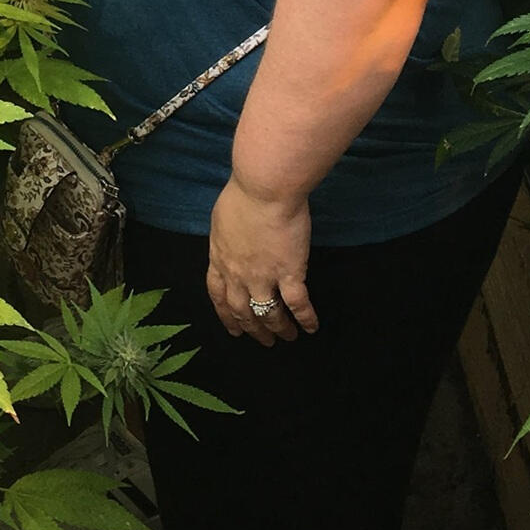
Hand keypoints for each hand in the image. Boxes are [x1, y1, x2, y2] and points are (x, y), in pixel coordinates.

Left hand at [206, 175, 316, 346]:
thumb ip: (227, 236)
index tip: (233, 329)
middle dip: (252, 329)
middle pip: (242, 310)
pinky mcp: (289, 273)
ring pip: (268, 313)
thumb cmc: (244, 193)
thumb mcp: (223, 217)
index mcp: (219, 257)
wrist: (265, 189)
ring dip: (278, 328)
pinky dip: (305, 318)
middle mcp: (238, 274)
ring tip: (288, 337)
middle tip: (263, 341)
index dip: (226, 314)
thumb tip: (232, 240)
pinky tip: (312, 327)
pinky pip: (297, 304)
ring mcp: (263, 277)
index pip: (218, 294)